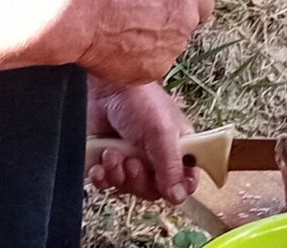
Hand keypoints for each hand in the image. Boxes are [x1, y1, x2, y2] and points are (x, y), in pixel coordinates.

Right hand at [73, 0, 212, 85]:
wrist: (81, 15)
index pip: (204, 4)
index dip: (187, 5)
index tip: (171, 5)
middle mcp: (185, 22)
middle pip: (185, 27)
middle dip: (168, 24)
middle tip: (139, 19)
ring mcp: (171, 49)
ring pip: (167, 48)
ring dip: (153, 44)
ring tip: (122, 33)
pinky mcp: (154, 71)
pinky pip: (150, 67)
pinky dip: (137, 61)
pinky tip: (117, 49)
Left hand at [87, 79, 195, 204]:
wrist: (105, 88)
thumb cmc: (140, 101)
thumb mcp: (162, 133)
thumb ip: (171, 166)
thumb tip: (178, 198)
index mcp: (178, 149)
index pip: (184, 180)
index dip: (177, 188)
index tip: (167, 188)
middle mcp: (156, 157)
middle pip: (153, 190)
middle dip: (140, 180)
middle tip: (133, 163)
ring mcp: (131, 160)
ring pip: (128, 189)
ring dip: (119, 175)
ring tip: (114, 153)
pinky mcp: (108, 161)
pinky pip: (106, 183)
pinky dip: (102, 177)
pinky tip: (101, 163)